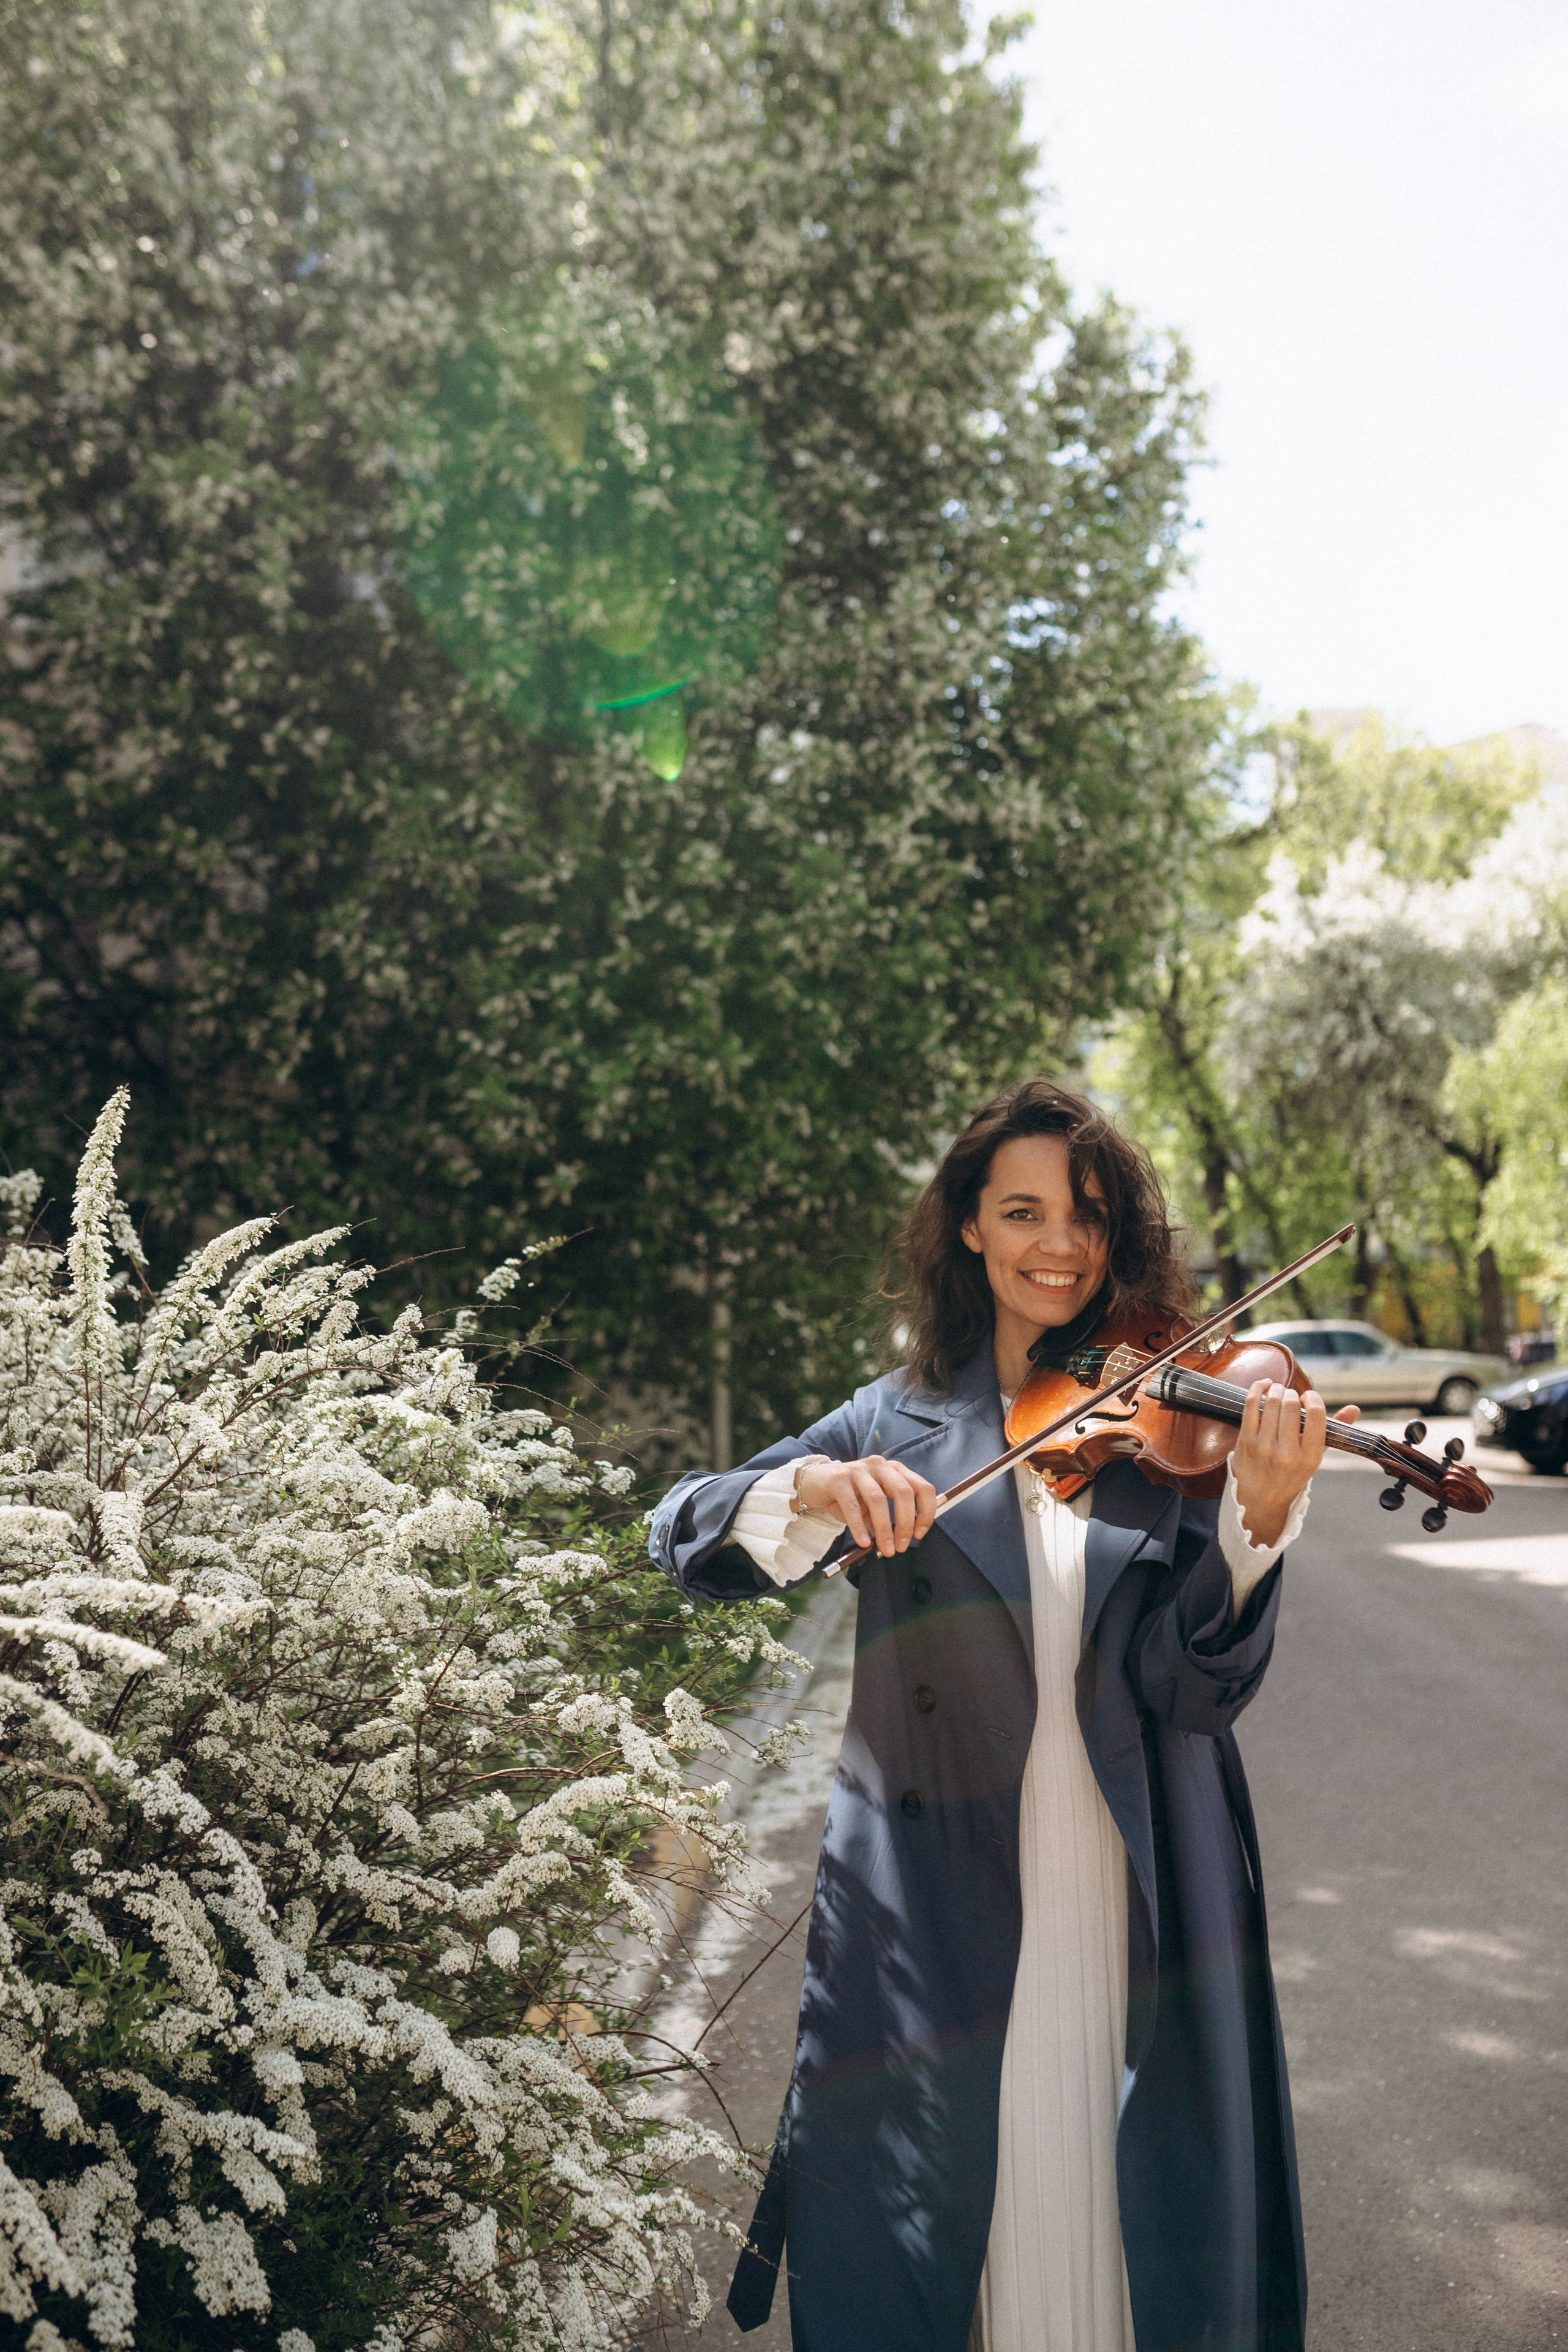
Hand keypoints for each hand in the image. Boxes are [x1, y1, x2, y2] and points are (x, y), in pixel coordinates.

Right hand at [795, 1455, 938, 1557]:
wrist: (814, 1484)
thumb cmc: (849, 1496)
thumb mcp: (874, 1505)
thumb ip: (889, 1517)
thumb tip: (902, 1540)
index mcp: (894, 1470)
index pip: (922, 1487)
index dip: (926, 1512)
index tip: (919, 1534)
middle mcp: (880, 1466)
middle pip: (903, 1492)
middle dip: (905, 1523)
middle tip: (901, 1547)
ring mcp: (859, 1469)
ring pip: (878, 1500)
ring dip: (884, 1529)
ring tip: (885, 1549)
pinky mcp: (838, 1478)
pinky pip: (852, 1506)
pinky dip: (859, 1527)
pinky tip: (863, 1542)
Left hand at [1231, 1381, 1359, 1551]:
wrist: (1259, 1500)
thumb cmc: (1290, 1475)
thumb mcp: (1314, 1458)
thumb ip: (1333, 1431)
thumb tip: (1354, 1408)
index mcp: (1309, 1457)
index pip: (1317, 1415)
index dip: (1313, 1398)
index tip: (1309, 1397)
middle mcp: (1287, 1453)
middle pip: (1291, 1405)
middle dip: (1292, 1393)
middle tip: (1292, 1396)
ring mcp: (1264, 1447)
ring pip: (1271, 1402)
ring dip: (1276, 1389)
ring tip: (1279, 1391)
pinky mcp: (1245, 1442)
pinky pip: (1250, 1405)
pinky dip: (1257, 1389)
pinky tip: (1264, 1386)